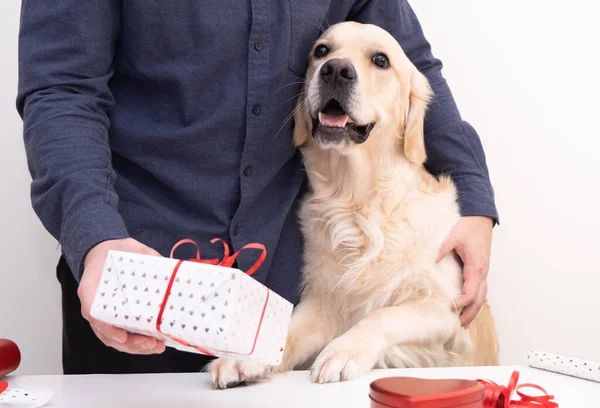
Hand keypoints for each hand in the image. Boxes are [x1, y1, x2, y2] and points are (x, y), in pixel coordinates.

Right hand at [77, 238, 166, 354]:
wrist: (104, 254)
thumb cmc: (112, 252)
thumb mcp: (127, 246)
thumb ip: (144, 253)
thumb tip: (165, 262)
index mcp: (91, 286)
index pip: (92, 310)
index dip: (106, 327)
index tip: (122, 336)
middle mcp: (94, 305)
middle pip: (105, 332)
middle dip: (129, 343)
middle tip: (150, 343)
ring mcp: (103, 314)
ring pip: (113, 339)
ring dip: (134, 347)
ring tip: (155, 347)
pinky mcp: (114, 318)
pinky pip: (121, 335)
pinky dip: (135, 343)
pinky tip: (152, 344)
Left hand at [436, 216, 492, 327]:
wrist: (480, 217)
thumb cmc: (468, 226)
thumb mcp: (452, 236)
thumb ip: (442, 250)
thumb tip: (432, 263)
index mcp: (476, 266)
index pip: (471, 291)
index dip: (462, 302)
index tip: (451, 308)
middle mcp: (482, 272)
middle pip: (479, 300)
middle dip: (469, 314)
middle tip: (457, 326)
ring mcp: (483, 272)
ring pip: (481, 297)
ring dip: (473, 311)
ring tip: (462, 324)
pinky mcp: (480, 270)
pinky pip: (479, 290)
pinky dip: (474, 301)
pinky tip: (466, 308)